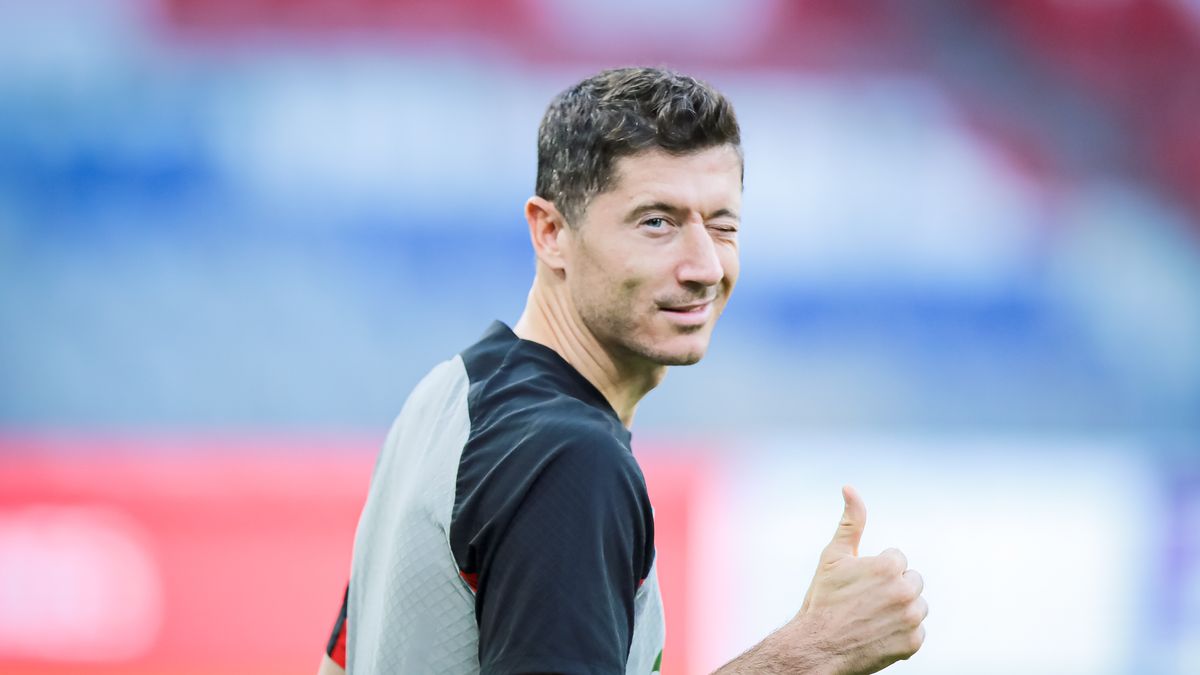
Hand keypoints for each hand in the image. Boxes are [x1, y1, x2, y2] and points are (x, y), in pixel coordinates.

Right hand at [712, 486, 925, 674]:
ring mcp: (911, 619)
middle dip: (893, 589)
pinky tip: (878, 634)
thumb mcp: (833, 556)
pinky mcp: (913, 643)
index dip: (875, 572)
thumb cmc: (823, 599)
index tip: (858, 585)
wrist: (817, 646)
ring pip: (917, 606)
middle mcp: (905, 591)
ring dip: (901, 610)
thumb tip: (849, 488)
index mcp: (889, 566)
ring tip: (872, 618)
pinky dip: (901, 634)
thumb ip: (850, 521)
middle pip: (911, 582)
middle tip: (865, 602)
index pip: (897, 561)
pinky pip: (917, 632)